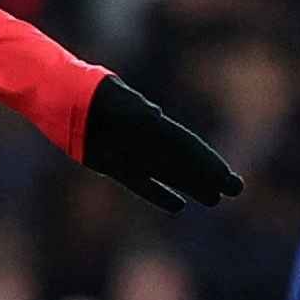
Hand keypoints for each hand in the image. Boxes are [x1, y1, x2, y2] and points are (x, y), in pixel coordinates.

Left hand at [77, 76, 242, 213]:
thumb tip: (156, 116)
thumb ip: (132, 107)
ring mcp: (131, 153)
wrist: (63, 98)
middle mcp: (146, 140)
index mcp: (150, 124)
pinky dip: (158, 194)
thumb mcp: (112, 96)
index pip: (186, 146)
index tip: (227, 178)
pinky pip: (141, 182)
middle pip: (183, 161)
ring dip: (191, 185)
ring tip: (214, 199)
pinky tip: (178, 205)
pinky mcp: (113, 166)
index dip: (207, 162)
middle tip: (235, 190)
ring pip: (168, 173)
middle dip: (208, 175)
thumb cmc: (89, 93)